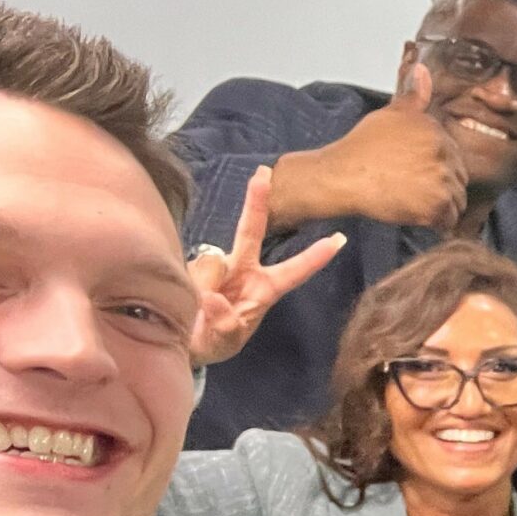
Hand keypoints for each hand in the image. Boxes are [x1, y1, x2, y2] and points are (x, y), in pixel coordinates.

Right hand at [188, 166, 347, 364]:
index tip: (340, 238)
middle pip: (250, 232)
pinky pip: (188, 275)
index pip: (294, 271)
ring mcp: (213, 266)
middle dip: (256, 202)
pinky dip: (188, 292)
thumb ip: (225, 325)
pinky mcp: (187, 266)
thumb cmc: (212, 341)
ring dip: (205, 290)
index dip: (315, 257)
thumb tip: (214, 297)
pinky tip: (186, 303)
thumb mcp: (224, 341)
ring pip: (211, 264)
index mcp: (263, 289)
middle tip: (264, 173)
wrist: (177, 342)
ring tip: (198, 315)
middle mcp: (241, 270)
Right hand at [276, 62, 467, 230]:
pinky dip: (437, 222)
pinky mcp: (437, 205)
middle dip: (441, 185)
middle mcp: (443, 150)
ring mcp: (442, 178)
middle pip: (458, 176)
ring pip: (457, 199)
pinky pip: (450, 219)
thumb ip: (412, 97)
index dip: (435, 166)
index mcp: (434, 128)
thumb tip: (423, 69)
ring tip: (413, 200)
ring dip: (440, 204)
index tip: (416, 171)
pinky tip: (416, 214)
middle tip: (413, 188)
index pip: (452, 154)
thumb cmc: (361, 149)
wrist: (342, 176)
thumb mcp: (388, 115)